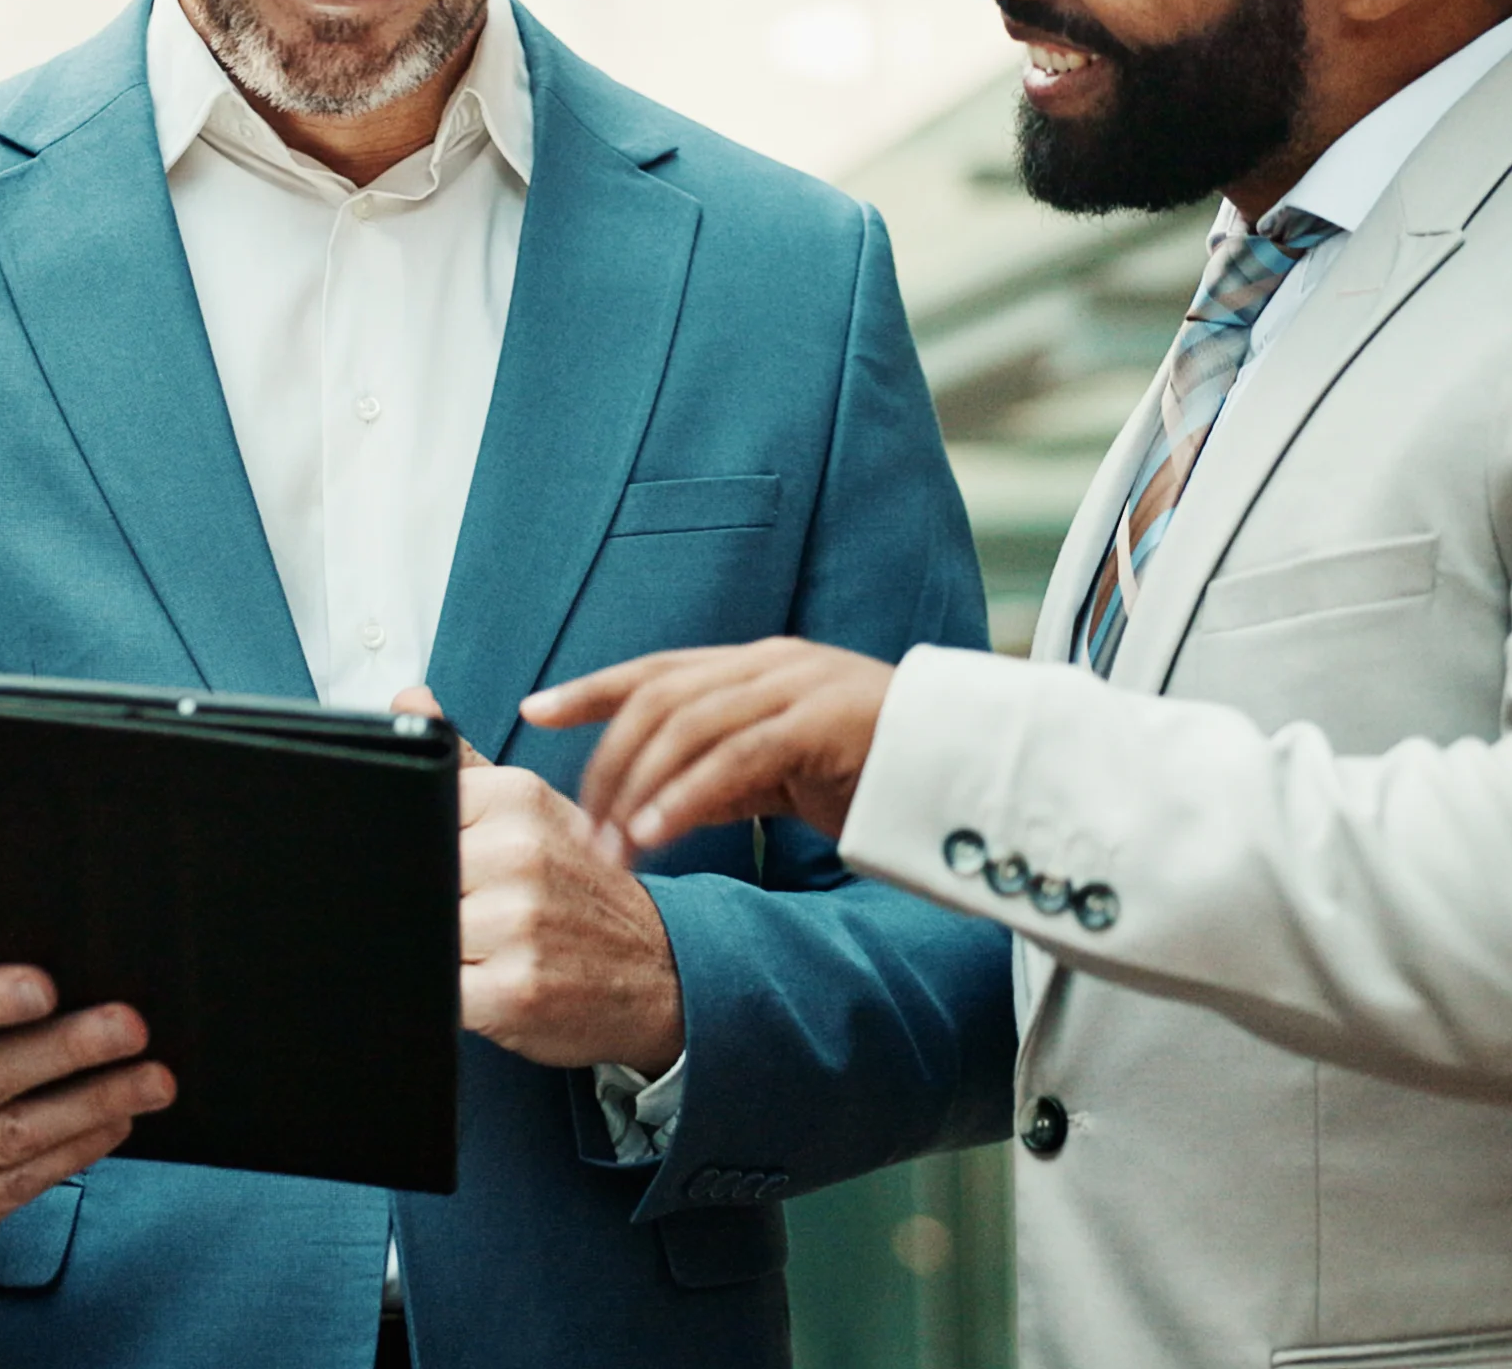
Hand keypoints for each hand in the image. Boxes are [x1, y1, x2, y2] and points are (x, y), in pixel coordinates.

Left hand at [397, 687, 684, 1074]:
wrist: (663, 969)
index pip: (418, 815)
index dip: (426, 851)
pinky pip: (436, 993)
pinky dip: (451, 996)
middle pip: (415, 878)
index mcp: (517, 799)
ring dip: (443, 952)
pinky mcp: (516, 992)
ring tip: (490, 951)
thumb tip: (408, 700)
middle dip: (431, 904)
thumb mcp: (533, 815)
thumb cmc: (587, 891)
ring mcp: (520, 924)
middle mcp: (521, 854)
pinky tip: (490, 986)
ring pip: (421, 933)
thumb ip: (464, 764)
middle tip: (480, 915)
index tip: (463, 869)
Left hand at [521, 638, 898, 849]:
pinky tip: (655, 834)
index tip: (536, 710)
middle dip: (608, 763)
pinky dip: (686, 797)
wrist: (975, 767)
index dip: (592, 688)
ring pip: (687, 727)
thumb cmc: (877, 773)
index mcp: (758, 666)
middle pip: (657, 700)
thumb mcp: (784, 769)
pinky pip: (736, 758)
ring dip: (638, 790)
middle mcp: (770, 665)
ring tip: (610, 846)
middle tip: (579, 826)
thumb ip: (724, 773)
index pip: (656, 670)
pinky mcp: (824, 724)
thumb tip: (653, 806)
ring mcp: (798, 688)